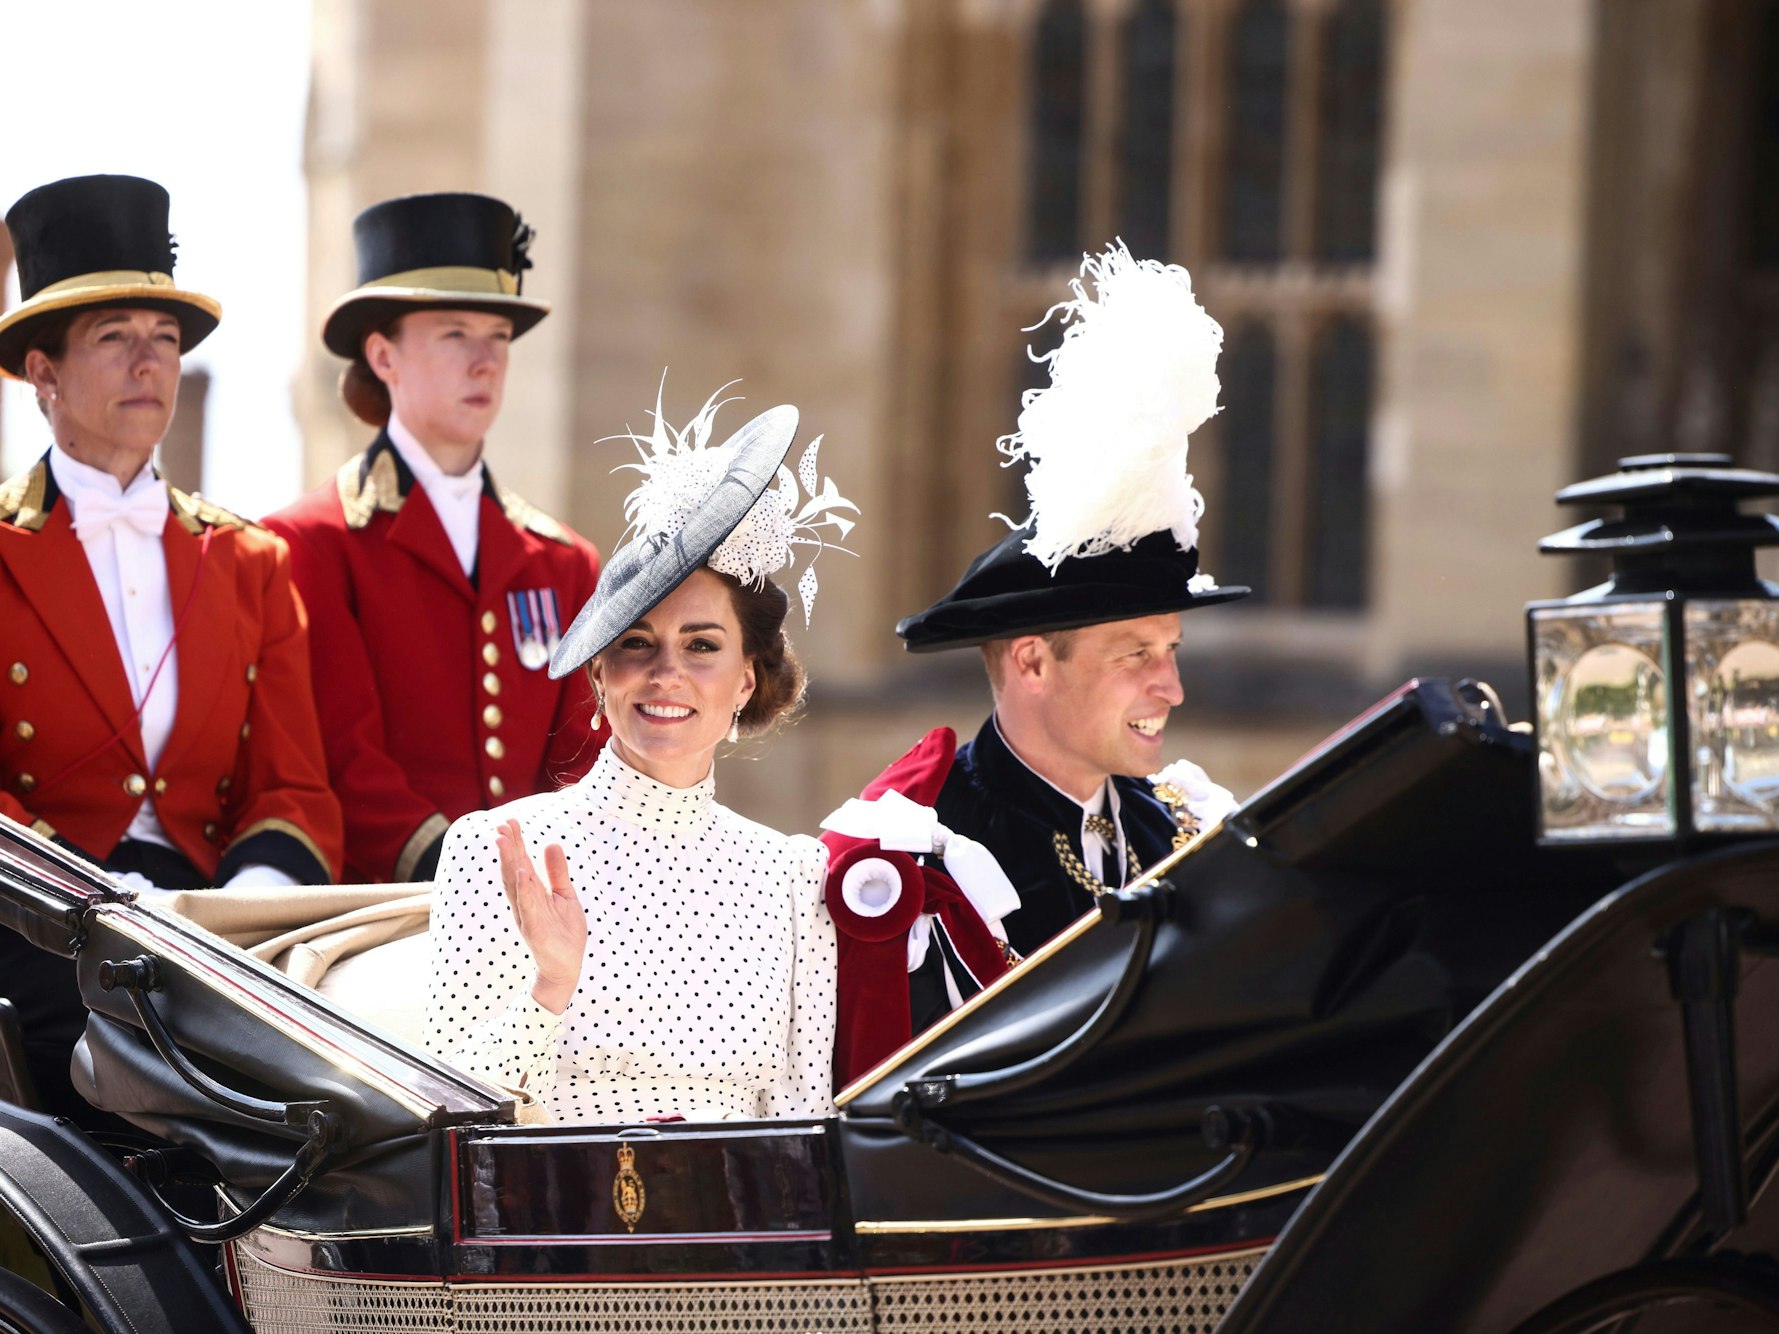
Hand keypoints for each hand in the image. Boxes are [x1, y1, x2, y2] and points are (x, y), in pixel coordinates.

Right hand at [494, 819, 586, 1013]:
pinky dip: (524, 890)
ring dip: (510, 862)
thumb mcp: (565, 896)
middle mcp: (525, 901)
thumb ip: (557, 872)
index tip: (510, 821)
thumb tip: (550, 844)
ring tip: (504, 840)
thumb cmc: (564, 932)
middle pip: (514, 870)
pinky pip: (529, 906)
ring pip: (516, 885)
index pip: (521, 862)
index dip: (515, 843)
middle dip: (508, 848)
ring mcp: (528, 915)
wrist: (566, 966)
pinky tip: (522, 873)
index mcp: (532, 892)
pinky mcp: (535, 929)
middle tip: (500, 825)